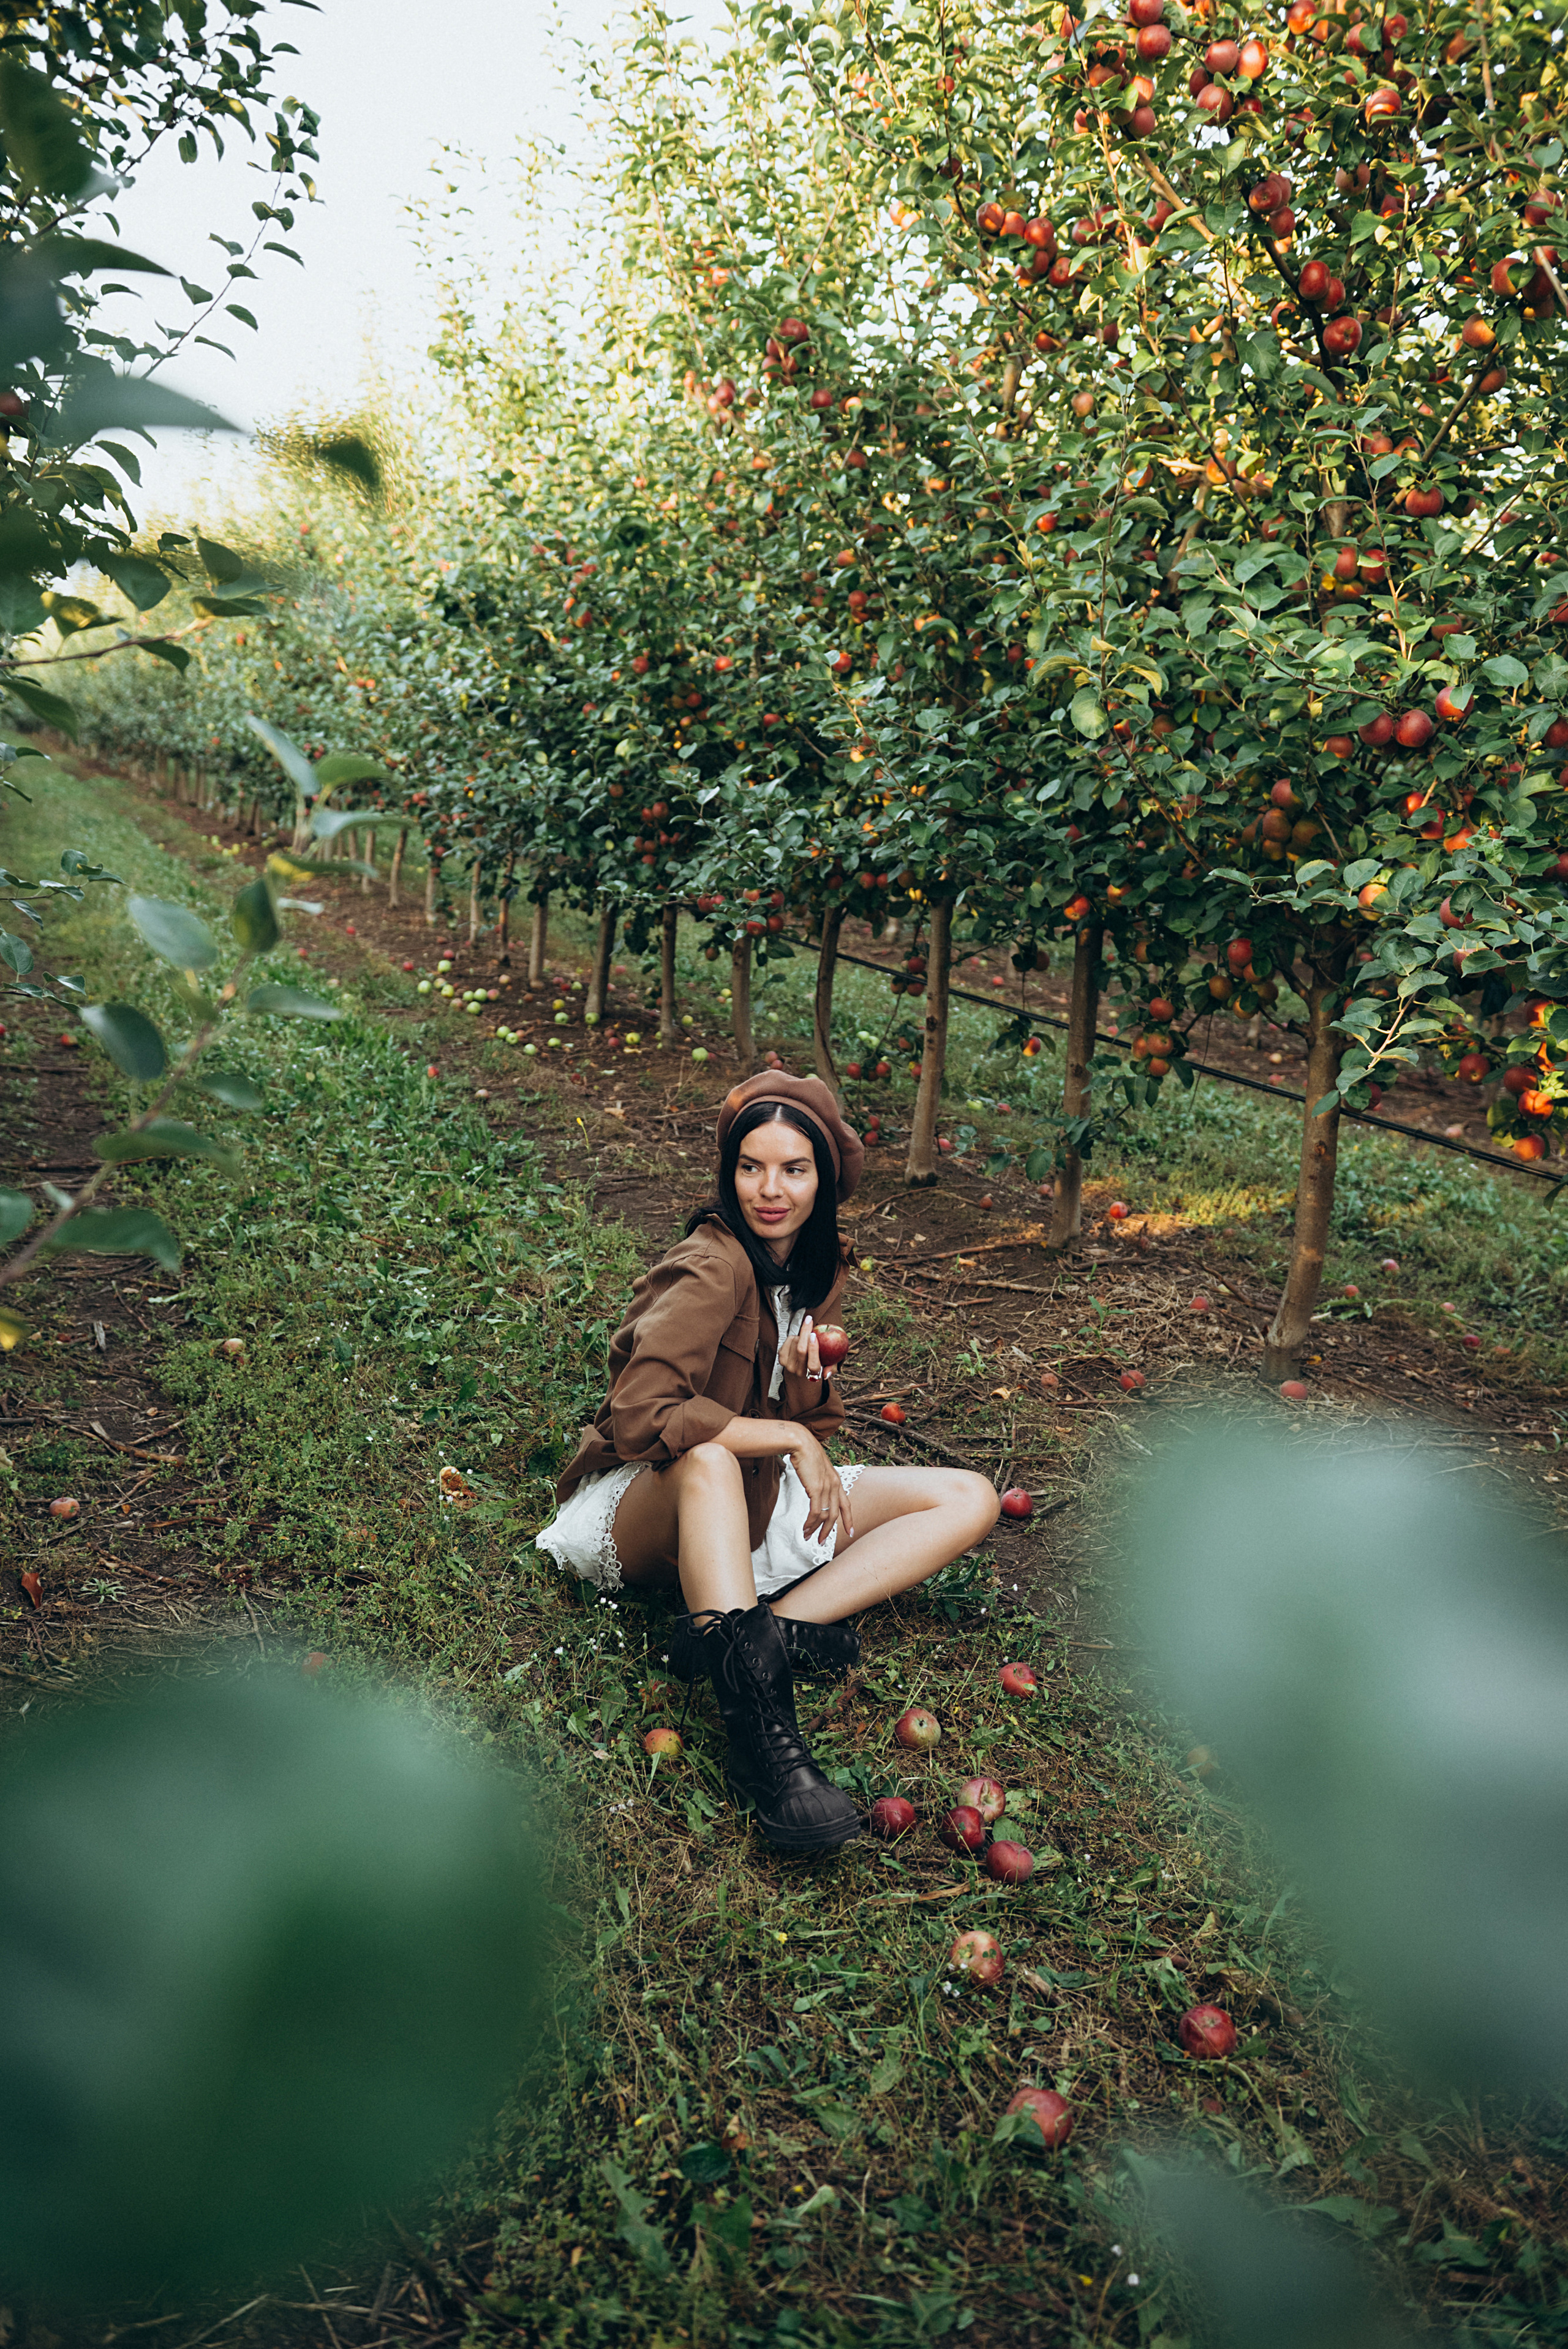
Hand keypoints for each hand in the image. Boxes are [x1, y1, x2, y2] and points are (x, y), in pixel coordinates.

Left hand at [777, 1313, 828, 1384]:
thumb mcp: (830, 1366)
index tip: (814, 1335)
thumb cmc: (820, 1363)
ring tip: (806, 1338)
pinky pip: (788, 1341)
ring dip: (801, 1336)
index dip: (813, 1349)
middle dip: (805, 1332)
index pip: (812, 1364)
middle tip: (809, 1321)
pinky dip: (793, 1337)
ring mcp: (789, 1366)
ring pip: (794, 1343)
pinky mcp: (782, 1359)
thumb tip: (826, 1375)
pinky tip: (798, 1340)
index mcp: (813, 1375)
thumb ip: (831, 1368)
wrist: (802, 1366)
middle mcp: (799, 1371)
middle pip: (801, 1350)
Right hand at [790, 1429, 853, 1548]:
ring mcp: (827, 1487)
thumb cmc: (806, 1454)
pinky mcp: (816, 1489)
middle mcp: (835, 1485)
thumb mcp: (818, 1469)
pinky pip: (815, 1512)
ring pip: (825, 1515)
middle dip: (829, 1531)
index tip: (851, 1532)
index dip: (849, 1520)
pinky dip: (810, 1523)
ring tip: (808, 1537)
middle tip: (821, 1542)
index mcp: (837, 1481)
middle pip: (835, 1514)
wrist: (801, 1443)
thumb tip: (815, 1491)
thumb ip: (820, 1481)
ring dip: (816, 1529)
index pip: (846, 1504)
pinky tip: (805, 1528)